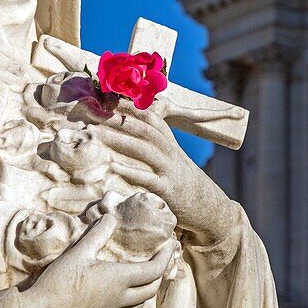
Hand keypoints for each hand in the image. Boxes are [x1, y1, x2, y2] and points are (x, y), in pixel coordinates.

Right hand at [18, 214, 176, 307]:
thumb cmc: (58, 281)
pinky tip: (125, 305)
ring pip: (139, 306)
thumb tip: (111, 217)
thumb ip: (98, 234)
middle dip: (160, 274)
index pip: (154, 270)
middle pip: (151, 289)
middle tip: (160, 259)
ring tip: (145, 278)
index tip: (170, 245)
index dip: (165, 258)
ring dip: (147, 291)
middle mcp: (119, 299)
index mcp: (119, 280)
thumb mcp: (78, 251)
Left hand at [93, 100, 240, 244]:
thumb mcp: (175, 163)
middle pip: (145, 130)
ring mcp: (170, 171)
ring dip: (120, 140)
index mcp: (171, 146)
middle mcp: (172, 154)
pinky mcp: (169, 191)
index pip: (153, 119)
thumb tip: (136, 139)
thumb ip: (159, 150)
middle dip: (121, 119)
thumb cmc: (186, 186)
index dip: (133, 108)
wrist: (211, 209)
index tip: (112, 99)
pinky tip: (113, 166)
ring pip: (145, 149)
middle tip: (97, 112)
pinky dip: (130, 171)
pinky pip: (148, 178)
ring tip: (98, 134)